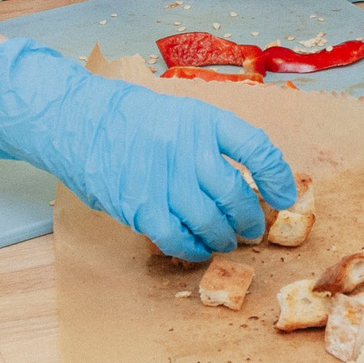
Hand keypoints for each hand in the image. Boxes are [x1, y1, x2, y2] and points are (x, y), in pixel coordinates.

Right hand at [0, 38, 296, 259]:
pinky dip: (191, 249)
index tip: (285, 195)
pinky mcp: (139, 206)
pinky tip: (196, 249)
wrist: (78, 120)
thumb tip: (250, 178)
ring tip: (226, 240)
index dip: (277, 176)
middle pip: (235, 194)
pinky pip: (176, 237)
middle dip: (250, 218)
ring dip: (224, 237)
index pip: (256, 148)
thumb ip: (211, 142)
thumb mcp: (179, 113)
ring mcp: (163, 179)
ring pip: (210, 221)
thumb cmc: (132, 118)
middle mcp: (187, 148)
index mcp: (203, 120)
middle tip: (253, 227)